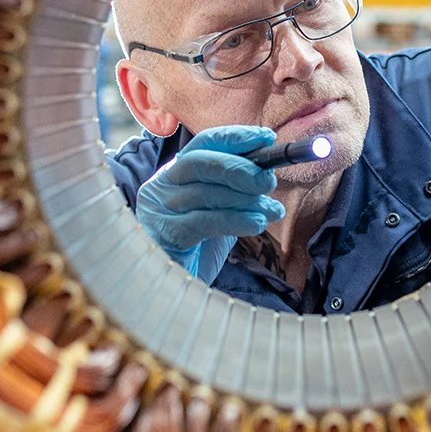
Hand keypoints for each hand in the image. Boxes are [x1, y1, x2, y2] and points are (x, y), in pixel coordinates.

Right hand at [135, 125, 284, 279]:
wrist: (174, 294)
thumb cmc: (198, 250)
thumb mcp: (219, 213)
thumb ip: (236, 193)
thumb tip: (269, 174)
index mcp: (175, 174)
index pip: (203, 144)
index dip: (236, 138)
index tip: (268, 138)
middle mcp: (161, 187)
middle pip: (200, 163)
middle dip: (241, 168)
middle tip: (269, 182)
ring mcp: (159, 211)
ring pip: (206, 192)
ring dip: (247, 200)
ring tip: (271, 212)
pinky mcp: (164, 236)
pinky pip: (205, 221)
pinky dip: (236, 220)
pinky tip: (256, 225)